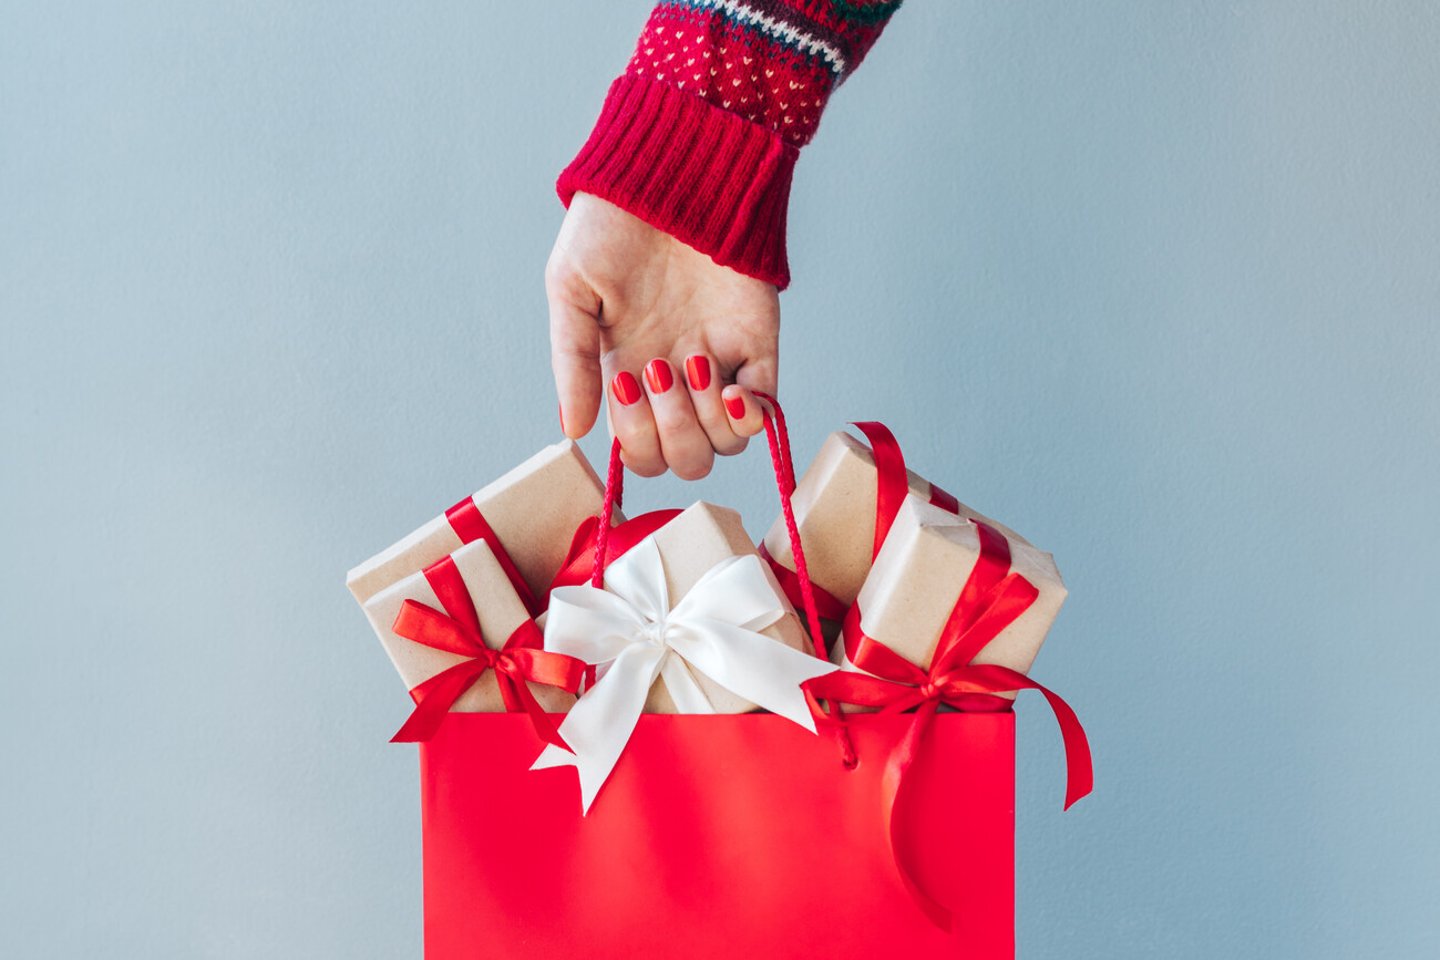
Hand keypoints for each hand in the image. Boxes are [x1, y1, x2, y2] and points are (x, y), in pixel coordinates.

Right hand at [546, 192, 777, 479]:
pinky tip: (732, 390)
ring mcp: (720, 365)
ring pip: (724, 445)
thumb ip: (570, 363)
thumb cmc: (611, 222)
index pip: (638, 451)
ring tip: (694, 362)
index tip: (625, 383)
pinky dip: (751, 418)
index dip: (635, 441)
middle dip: (671, 434)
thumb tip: (575, 431)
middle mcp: (674, 380)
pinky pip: (766, 413)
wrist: (669, 172)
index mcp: (625, 373)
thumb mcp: (570, 289)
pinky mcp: (758, 345)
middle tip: (660, 372)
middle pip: (685, 460)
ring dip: (705, 421)